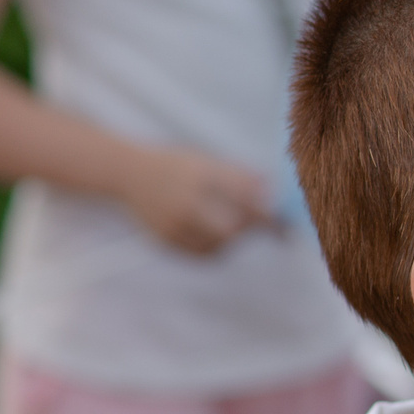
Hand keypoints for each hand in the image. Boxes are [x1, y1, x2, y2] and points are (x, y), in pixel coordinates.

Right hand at [118, 146, 271, 253]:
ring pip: (220, 245)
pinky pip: (204, 253)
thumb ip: (243, 177)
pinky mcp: (165, 240)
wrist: (128, 174)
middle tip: (265, 227)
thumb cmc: (177, 165)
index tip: (286, 224)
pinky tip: (216, 233)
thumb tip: (277, 194)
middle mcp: (185, 200)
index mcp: (200, 175)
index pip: (244, 198)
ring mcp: (172, 223)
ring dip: (236, 238)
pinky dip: (218, 247)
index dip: (269, 214)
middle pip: (232, 228)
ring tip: (233, 222)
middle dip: (252, 229)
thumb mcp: (209, 160)